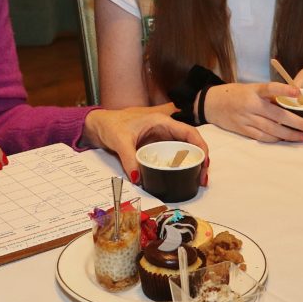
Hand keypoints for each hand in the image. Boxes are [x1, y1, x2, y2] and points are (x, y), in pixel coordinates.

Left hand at [81, 108, 209, 185]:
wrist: (97, 125)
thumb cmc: (109, 124)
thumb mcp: (120, 140)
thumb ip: (130, 158)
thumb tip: (139, 179)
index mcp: (161, 122)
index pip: (189, 132)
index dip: (201, 146)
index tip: (205, 163)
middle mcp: (164, 128)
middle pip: (189, 143)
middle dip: (200, 159)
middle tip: (203, 178)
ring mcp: (160, 138)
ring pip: (182, 150)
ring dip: (191, 163)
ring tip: (197, 179)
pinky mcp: (153, 146)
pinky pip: (170, 155)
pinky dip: (178, 165)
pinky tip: (181, 176)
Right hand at [204, 82, 302, 141]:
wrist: (212, 104)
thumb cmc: (237, 94)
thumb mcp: (251, 88)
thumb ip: (269, 95)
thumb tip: (294, 102)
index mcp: (253, 91)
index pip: (270, 89)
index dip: (283, 90)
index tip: (298, 92)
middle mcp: (250, 105)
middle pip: (277, 115)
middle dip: (298, 123)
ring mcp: (246, 119)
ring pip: (272, 129)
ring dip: (290, 134)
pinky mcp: (243, 130)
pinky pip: (263, 137)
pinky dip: (275, 138)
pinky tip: (285, 139)